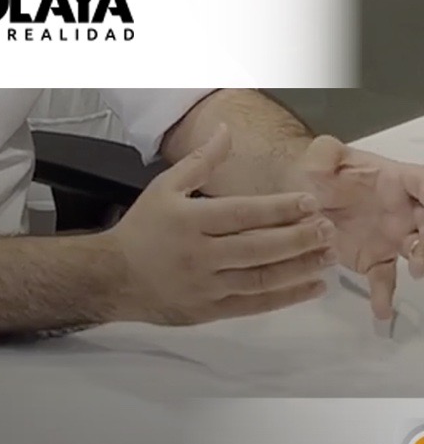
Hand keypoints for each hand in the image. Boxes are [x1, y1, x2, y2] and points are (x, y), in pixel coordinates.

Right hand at [108, 125, 336, 325]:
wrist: (115, 276)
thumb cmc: (144, 227)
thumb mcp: (165, 186)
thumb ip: (201, 160)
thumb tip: (227, 131)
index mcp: (189, 220)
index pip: (242, 213)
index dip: (278, 208)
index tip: (309, 202)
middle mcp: (200, 254)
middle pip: (258, 247)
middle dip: (298, 238)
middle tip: (328, 229)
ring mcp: (207, 286)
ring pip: (262, 278)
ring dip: (300, 267)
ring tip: (328, 256)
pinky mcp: (211, 311)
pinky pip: (255, 305)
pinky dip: (286, 296)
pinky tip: (312, 286)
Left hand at [296, 135, 423, 320]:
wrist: (302, 196)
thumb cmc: (318, 172)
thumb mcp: (319, 156)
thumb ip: (326, 151)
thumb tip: (328, 151)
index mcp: (394, 180)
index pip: (423, 183)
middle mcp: (402, 210)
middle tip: (420, 252)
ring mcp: (393, 237)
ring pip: (419, 251)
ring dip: (422, 260)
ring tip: (414, 272)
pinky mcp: (376, 258)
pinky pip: (386, 279)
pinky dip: (385, 295)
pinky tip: (381, 311)